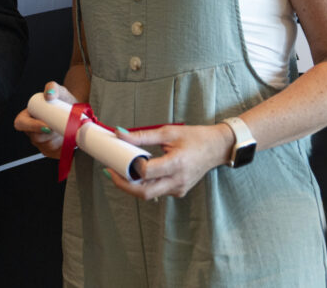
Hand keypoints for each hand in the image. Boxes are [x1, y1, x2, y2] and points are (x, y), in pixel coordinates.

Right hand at [12, 81, 76, 158]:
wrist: (76, 110)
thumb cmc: (62, 99)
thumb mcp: (58, 90)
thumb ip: (52, 87)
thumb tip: (49, 95)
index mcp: (26, 117)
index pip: (20, 124)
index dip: (32, 127)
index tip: (47, 125)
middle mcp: (31, 132)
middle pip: (35, 138)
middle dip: (50, 135)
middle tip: (63, 129)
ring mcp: (41, 143)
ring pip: (47, 147)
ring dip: (59, 141)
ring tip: (69, 131)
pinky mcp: (52, 151)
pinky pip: (56, 154)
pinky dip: (65, 149)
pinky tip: (71, 141)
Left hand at [104, 124, 230, 198]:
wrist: (216, 148)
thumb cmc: (194, 138)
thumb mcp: (168, 132)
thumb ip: (142, 136)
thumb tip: (120, 134)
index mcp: (176, 163)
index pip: (147, 172)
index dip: (129, 168)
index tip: (116, 160)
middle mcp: (178, 180)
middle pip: (144, 192)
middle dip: (123, 185)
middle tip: (110, 173)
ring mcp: (179, 188)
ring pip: (149, 194)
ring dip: (133, 185)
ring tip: (122, 171)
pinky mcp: (178, 191)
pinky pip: (157, 191)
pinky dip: (145, 184)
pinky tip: (139, 173)